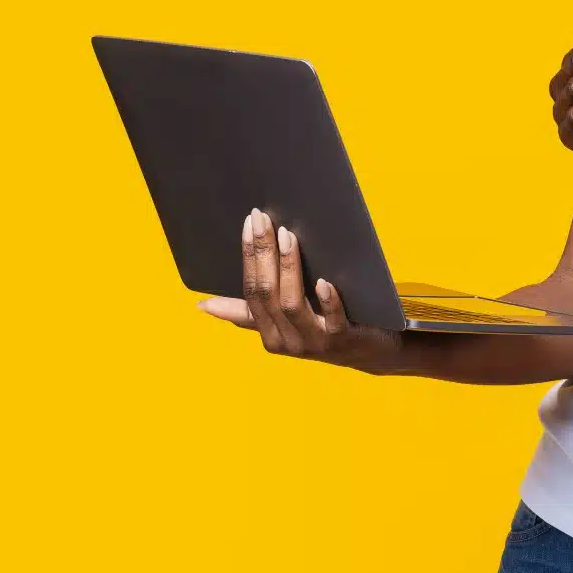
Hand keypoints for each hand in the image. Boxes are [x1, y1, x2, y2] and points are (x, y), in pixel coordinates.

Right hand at [198, 209, 399, 368]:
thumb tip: (203, 305)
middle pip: (267, 293)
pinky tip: (324, 281)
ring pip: (292, 303)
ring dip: (289, 268)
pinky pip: (332, 320)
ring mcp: (314, 341)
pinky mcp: (342, 340)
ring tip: (288, 237)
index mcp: (268, 334)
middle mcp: (287, 340)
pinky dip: (327, 301)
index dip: (249, 257)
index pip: (251, 291)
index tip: (250, 224)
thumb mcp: (282, 323)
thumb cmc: (322, 330)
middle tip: (264, 219)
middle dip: (263, 254)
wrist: (370, 353)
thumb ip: (248, 313)